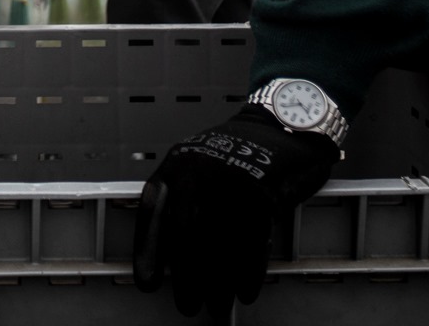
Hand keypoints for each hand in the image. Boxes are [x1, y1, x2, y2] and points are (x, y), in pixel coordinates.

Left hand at [133, 106, 338, 319]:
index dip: (148, 250)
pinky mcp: (263, 192)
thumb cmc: (237, 151)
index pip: (153, 212)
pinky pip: (252, 241)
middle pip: (186, 234)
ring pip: (219, 242)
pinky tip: (244, 291)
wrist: (282, 121)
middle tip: (188, 305)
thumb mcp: (199, 162)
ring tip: (218, 306)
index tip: (147, 283)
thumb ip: (184, 195)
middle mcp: (198, 171)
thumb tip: (172, 250)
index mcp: (176, 164)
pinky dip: (248, 271)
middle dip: (186, 275)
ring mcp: (231, 181)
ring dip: (218, 281)